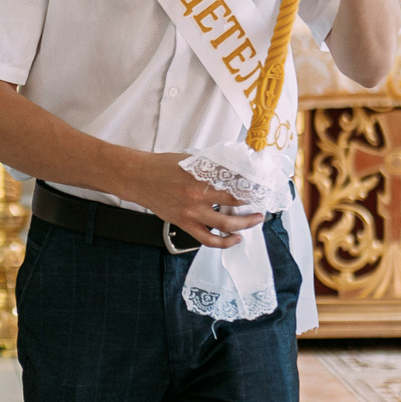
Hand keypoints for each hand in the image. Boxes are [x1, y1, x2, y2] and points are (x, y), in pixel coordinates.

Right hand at [122, 152, 264, 249]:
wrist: (139, 179)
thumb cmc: (162, 167)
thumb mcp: (190, 159)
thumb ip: (211, 166)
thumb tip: (233, 169)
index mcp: (200, 175)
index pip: (234, 180)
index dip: (250, 183)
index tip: (260, 184)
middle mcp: (198, 195)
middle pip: (235, 201)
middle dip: (252, 202)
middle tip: (261, 201)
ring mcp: (192, 212)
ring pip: (226, 224)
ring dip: (245, 224)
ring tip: (254, 220)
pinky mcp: (185, 224)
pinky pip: (209, 239)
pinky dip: (224, 241)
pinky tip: (234, 238)